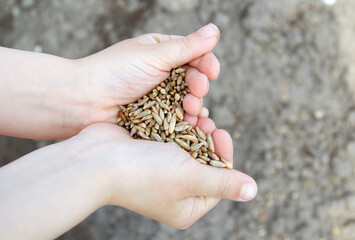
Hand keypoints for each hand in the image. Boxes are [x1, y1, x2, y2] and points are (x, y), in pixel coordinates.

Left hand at [79, 23, 219, 124]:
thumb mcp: (154, 55)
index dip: (206, 63)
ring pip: (187, 101)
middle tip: (197, 92)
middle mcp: (162, 73)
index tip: (211, 73)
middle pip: (193, 79)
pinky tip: (191, 124)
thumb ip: (187, 47)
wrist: (84, 101)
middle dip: (199, 86)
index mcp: (161, 52)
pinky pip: (177, 119)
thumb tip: (216, 29)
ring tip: (192, 109)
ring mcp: (159, 97)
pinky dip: (186, 121)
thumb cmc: (115, 72)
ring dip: (195, 104)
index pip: (194, 55)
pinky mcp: (155, 118)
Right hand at [79, 122, 256, 228]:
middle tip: (208, 120)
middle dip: (208, 139)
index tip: (222, 132)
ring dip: (193, 128)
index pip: (219, 181)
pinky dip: (177, 125)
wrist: (96, 160)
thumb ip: (223, 183)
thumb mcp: (191, 178)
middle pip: (203, 162)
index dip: (224, 155)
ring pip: (187, 147)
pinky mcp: (148, 153)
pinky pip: (170, 138)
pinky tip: (180, 110)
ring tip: (196, 111)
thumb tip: (253, 191)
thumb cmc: (145, 173)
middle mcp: (174, 191)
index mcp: (187, 206)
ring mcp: (160, 172)